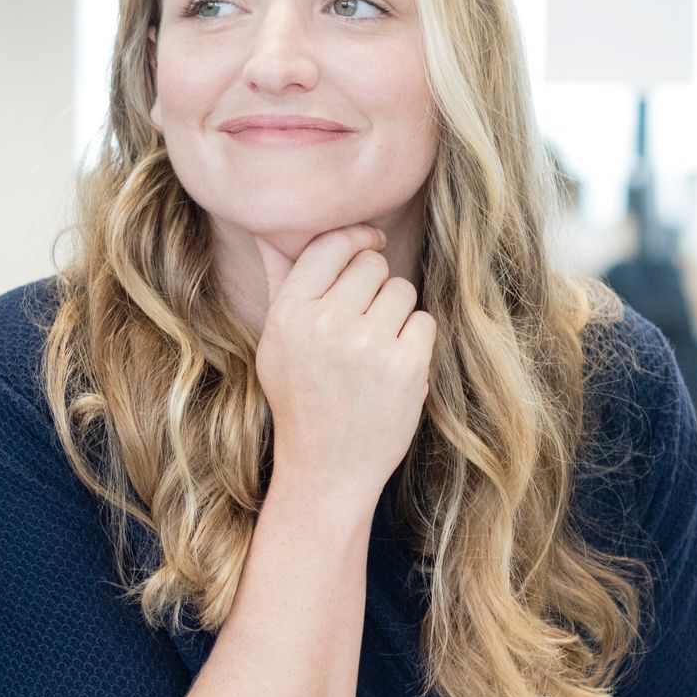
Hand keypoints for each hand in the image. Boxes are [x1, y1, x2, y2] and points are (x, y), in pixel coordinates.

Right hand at [253, 226, 435, 507]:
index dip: (355, 237)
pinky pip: (424, 321)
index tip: (370, 243)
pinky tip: (393, 367)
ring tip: (375, 349)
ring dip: (396, 313)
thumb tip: (273, 229)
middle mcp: (326, 324)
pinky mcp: (406, 366)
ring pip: (401, 290)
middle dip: (374, 285)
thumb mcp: (275, 343)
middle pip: (372, 264)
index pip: (330, 245)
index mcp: (289, 315)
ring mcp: (368, 345)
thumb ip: (281, 283)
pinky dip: (415, 341)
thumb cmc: (301, 399)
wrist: (326, 468)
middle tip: (363, 320)